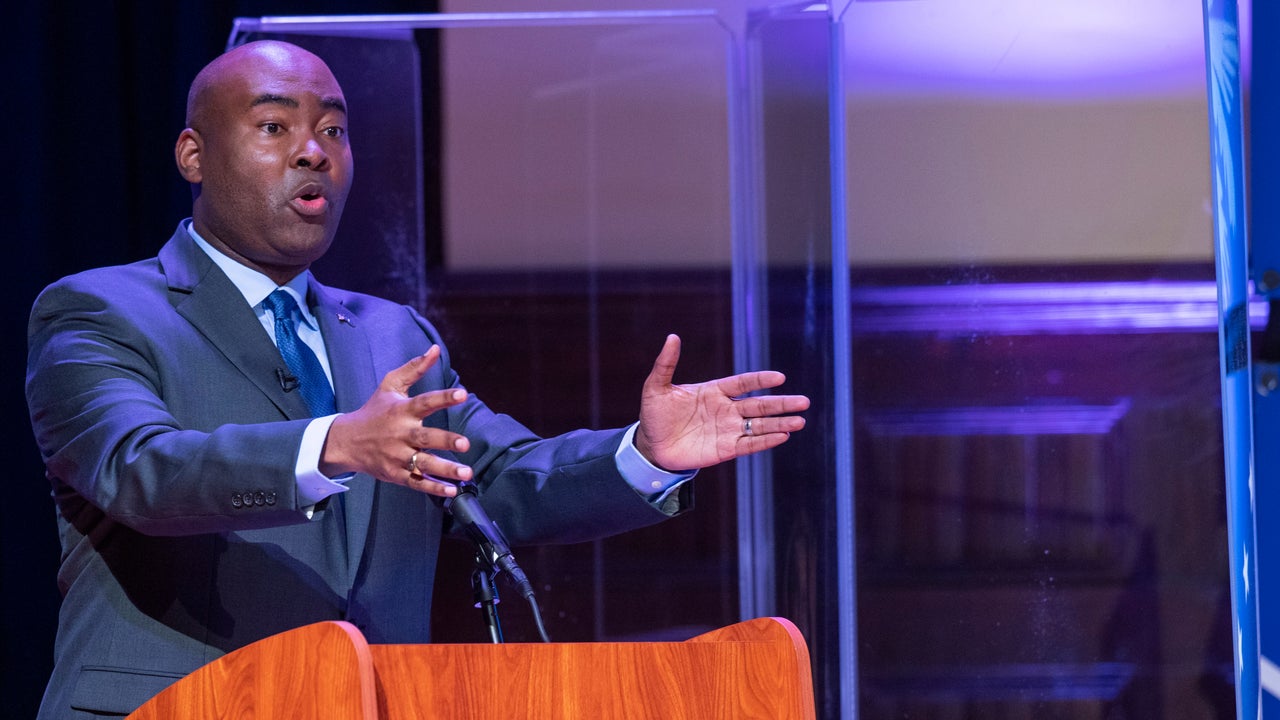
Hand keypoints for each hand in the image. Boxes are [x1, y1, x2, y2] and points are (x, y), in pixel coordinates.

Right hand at [319, 346, 472, 496]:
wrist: (347, 441)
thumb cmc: (374, 410)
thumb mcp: (391, 386)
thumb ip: (414, 369)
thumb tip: (435, 349)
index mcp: (402, 411)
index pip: (425, 402)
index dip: (444, 397)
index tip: (462, 394)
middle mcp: (400, 434)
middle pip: (426, 438)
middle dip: (446, 441)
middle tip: (465, 444)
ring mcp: (397, 456)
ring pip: (424, 464)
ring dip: (446, 469)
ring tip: (467, 473)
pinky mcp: (395, 474)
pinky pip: (416, 482)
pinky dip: (433, 488)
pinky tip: (451, 490)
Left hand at [633, 334, 809, 471]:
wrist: (651, 446)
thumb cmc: (655, 415)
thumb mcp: (656, 387)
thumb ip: (666, 364)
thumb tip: (672, 337)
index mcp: (713, 391)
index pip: (742, 383)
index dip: (760, 379)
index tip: (779, 377)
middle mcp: (726, 409)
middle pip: (759, 405)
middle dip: (781, 403)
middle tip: (804, 402)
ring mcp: (728, 430)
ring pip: (759, 425)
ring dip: (779, 423)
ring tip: (800, 421)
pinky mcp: (726, 449)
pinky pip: (749, 444)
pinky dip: (765, 441)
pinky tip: (782, 436)